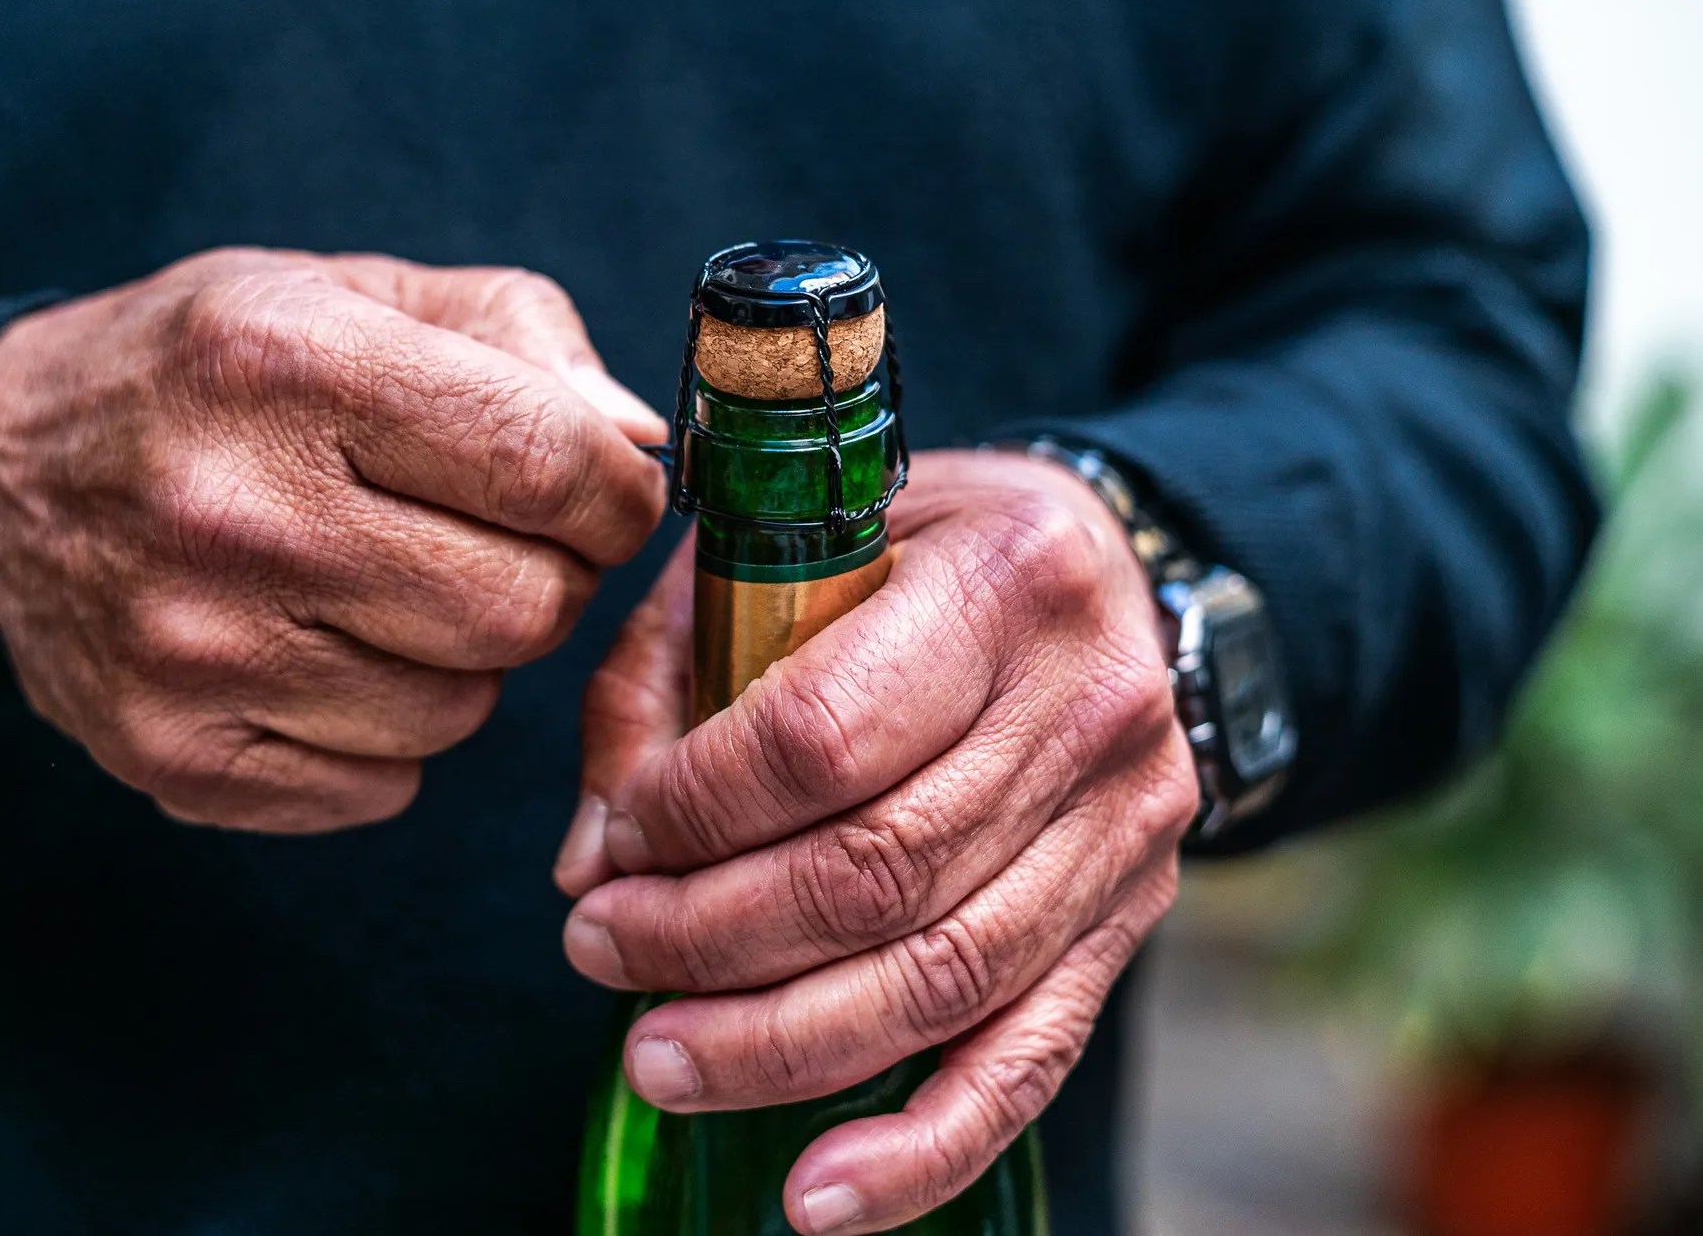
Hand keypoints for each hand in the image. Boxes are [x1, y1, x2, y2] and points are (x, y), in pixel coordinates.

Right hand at [0, 248, 664, 832]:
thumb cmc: (213, 370)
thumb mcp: (350, 291)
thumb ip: (518, 337)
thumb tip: (638, 445)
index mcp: (290, 364)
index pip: (545, 461)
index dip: (615, 493)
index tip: (605, 495)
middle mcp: (233, 511)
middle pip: (522, 608)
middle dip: (549, 578)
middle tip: (497, 543)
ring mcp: (193, 651)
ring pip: (462, 710)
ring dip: (463, 659)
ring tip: (390, 592)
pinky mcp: (171, 755)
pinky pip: (383, 787)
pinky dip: (387, 734)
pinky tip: (324, 657)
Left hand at [554, 448, 1194, 1233]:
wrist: (1105, 575)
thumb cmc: (915, 554)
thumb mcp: (786, 550)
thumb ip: (665, 680)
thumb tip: (592, 861)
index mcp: (1005, 579)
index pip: (821, 738)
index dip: (694, 812)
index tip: (618, 841)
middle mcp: (1088, 706)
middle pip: (874, 875)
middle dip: (707, 939)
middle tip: (598, 953)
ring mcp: (1124, 828)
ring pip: (939, 981)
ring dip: (777, 1047)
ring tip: (657, 1060)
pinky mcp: (1128, 920)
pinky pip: (1028, 1060)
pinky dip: (922, 1149)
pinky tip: (818, 1197)